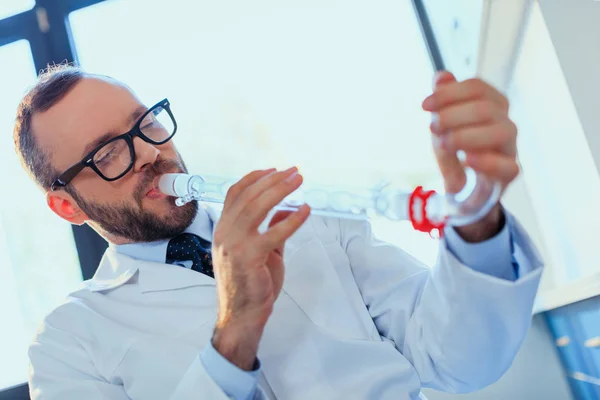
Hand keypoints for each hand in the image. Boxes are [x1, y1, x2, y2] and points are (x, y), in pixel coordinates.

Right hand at [210, 167, 310, 369]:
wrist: (241, 316)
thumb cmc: (251, 284)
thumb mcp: (262, 251)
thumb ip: (272, 229)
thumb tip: (288, 209)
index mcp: (223, 229)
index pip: (235, 194)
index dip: (254, 178)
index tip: (274, 169)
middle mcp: (224, 233)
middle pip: (248, 196)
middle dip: (272, 180)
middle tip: (294, 171)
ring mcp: (234, 244)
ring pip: (256, 207)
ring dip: (279, 190)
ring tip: (298, 180)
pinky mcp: (249, 257)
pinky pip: (273, 232)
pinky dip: (292, 220)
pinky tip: (306, 211)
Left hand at [422, 71, 516, 240]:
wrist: (465, 187)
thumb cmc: (458, 149)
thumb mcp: (444, 123)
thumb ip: (443, 99)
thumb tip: (441, 76)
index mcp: (492, 104)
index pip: (477, 87)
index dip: (449, 93)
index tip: (424, 105)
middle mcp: (504, 122)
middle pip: (486, 107)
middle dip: (453, 115)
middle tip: (432, 127)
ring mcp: (510, 148)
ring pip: (502, 131)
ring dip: (467, 136)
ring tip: (443, 144)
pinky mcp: (509, 173)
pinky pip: (509, 166)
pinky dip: (487, 161)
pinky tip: (466, 160)